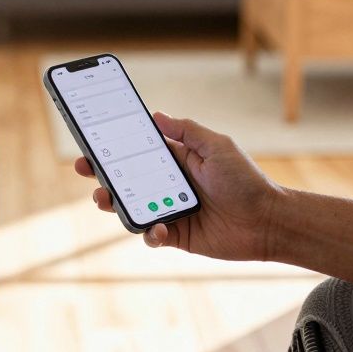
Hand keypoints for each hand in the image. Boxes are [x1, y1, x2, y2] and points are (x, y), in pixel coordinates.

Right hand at [74, 112, 285, 261]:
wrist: (267, 221)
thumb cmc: (246, 180)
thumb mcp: (218, 146)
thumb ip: (187, 131)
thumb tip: (156, 115)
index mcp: (176, 161)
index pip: (138, 151)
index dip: (115, 146)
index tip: (93, 139)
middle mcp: (168, 185)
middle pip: (126, 178)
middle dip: (101, 173)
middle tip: (84, 168)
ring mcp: (169, 211)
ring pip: (131, 207)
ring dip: (113, 203)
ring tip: (103, 198)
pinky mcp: (175, 236)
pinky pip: (151, 235)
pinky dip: (149, 232)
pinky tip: (158, 228)